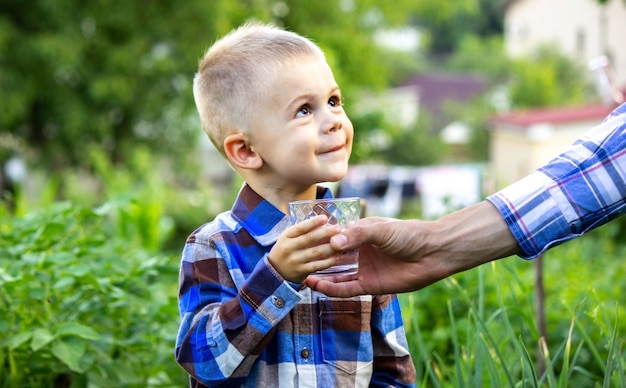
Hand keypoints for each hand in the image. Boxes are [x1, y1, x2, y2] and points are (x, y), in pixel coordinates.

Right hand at [268, 215, 340, 282]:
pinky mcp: (301, 271)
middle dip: (326, 233)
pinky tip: (338, 257)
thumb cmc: (286, 250)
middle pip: (310, 238)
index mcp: (286, 236)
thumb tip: (323, 222)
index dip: (313, 222)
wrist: (275, 272)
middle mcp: (289, 247)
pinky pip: (317, 266)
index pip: (300, 227)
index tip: (325, 218)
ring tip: (342, 243)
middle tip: (338, 229)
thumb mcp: (289, 238)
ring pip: (316, 252)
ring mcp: (295, 260)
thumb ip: (302, 231)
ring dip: (331, 247)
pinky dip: (329, 262)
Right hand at [306, 202, 519, 295]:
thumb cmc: (407, 234)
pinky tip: (318, 286)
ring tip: (302, 275)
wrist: (432, 252)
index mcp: (360, 234)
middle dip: (316, 259)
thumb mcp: (380, 229)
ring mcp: (363, 269)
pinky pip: (347, 289)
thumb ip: (357, 235)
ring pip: (336, 275)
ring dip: (320, 276)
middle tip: (297, 260)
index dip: (319, 240)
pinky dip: (333, 288)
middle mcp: (359, 252)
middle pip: (332, 257)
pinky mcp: (370, 285)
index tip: (302, 240)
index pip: (334, 237)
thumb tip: (333, 242)